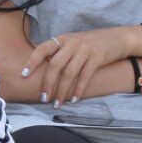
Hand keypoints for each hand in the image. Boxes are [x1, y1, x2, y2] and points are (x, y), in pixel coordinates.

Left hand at [20, 26, 137, 105]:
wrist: (118, 38)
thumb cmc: (92, 44)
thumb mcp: (73, 43)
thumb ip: (60, 53)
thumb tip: (42, 70)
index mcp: (63, 39)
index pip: (42, 49)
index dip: (32, 62)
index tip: (23, 76)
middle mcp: (72, 43)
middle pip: (55, 65)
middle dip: (47, 84)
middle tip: (43, 99)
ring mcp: (85, 49)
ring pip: (69, 73)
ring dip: (62, 91)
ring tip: (57, 104)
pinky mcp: (97, 57)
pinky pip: (85, 76)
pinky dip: (78, 90)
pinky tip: (73, 100)